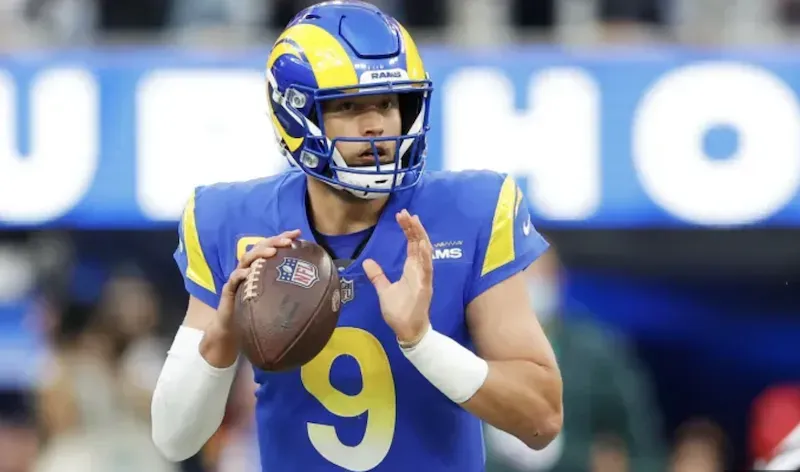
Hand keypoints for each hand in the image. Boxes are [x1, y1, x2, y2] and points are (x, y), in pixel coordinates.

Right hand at [215, 229, 300, 330]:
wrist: (234, 327)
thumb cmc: (258, 310)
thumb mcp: (276, 295)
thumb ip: (289, 287)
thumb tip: (315, 284)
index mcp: (260, 265)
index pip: (271, 246)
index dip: (283, 237)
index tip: (298, 232)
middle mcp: (249, 267)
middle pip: (259, 247)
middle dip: (274, 241)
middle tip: (287, 241)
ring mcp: (238, 277)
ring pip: (246, 258)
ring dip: (259, 253)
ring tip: (272, 252)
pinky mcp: (229, 288)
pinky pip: (234, 279)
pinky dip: (241, 274)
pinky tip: (249, 273)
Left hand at [363, 210, 432, 345]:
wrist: (407, 330)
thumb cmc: (400, 312)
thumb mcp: (384, 290)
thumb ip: (378, 276)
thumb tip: (367, 262)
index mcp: (412, 269)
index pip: (412, 244)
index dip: (409, 230)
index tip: (402, 216)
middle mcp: (420, 270)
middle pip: (419, 243)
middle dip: (414, 227)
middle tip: (405, 213)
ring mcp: (424, 277)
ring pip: (425, 252)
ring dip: (420, 236)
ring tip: (414, 221)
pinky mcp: (425, 287)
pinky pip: (426, 269)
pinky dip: (425, 256)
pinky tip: (422, 244)